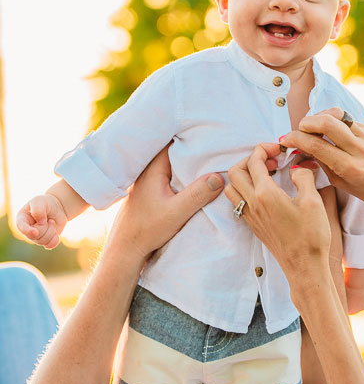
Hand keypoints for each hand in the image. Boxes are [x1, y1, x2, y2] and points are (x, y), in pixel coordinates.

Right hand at [16, 194, 67, 248]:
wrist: (57, 208)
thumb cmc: (45, 203)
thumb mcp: (40, 201)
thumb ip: (38, 210)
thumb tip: (40, 222)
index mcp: (22, 219)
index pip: (21, 228)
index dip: (28, 231)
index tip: (35, 232)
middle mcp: (27, 230)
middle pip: (35, 236)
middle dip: (46, 227)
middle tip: (49, 219)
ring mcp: (35, 237)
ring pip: (43, 241)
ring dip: (51, 231)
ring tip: (52, 222)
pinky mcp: (45, 240)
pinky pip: (49, 245)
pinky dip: (55, 240)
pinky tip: (56, 234)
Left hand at [108, 146, 224, 262]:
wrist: (125, 250)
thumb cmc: (147, 231)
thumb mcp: (176, 213)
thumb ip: (197, 194)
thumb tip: (219, 177)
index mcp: (152, 170)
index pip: (173, 141)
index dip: (192, 136)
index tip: (210, 133)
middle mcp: (147, 171)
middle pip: (173, 150)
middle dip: (193, 146)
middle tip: (215, 142)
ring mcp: (148, 181)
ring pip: (171, 163)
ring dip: (188, 161)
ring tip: (210, 156)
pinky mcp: (150, 192)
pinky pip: (170, 174)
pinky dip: (182, 172)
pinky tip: (195, 176)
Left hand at [224, 143, 332, 281]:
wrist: (304, 266)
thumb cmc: (311, 235)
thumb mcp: (313, 201)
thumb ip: (303, 177)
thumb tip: (297, 166)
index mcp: (266, 194)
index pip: (254, 161)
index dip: (264, 148)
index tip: (279, 148)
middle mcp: (253, 204)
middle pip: (235, 171)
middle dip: (250, 159)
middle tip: (271, 159)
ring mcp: (251, 216)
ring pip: (232, 187)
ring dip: (244, 175)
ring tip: (265, 174)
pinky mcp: (253, 225)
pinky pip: (238, 202)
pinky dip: (245, 189)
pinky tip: (264, 191)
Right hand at [281, 108, 363, 211]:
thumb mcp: (342, 184)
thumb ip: (322, 165)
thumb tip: (302, 149)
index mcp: (350, 167)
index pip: (316, 145)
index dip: (296, 139)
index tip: (286, 140)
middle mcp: (358, 149)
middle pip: (326, 122)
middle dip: (305, 122)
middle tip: (298, 130)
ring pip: (335, 114)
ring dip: (317, 117)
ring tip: (311, 128)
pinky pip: (344, 118)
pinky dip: (331, 119)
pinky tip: (326, 129)